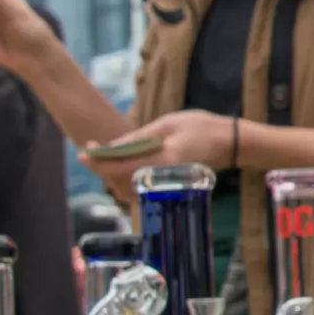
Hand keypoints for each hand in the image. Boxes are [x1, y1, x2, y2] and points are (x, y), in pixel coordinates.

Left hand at [84, 111, 236, 176]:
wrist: (231, 143)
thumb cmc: (202, 127)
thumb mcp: (168, 124)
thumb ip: (138, 138)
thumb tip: (111, 147)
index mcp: (163, 160)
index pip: (122, 167)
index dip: (99, 162)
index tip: (83, 154)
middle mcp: (163, 178)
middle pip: (121, 182)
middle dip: (103, 169)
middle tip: (93, 152)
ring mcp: (166, 185)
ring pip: (129, 190)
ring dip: (113, 177)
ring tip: (106, 160)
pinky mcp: (168, 186)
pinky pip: (140, 190)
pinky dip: (126, 182)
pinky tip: (123, 169)